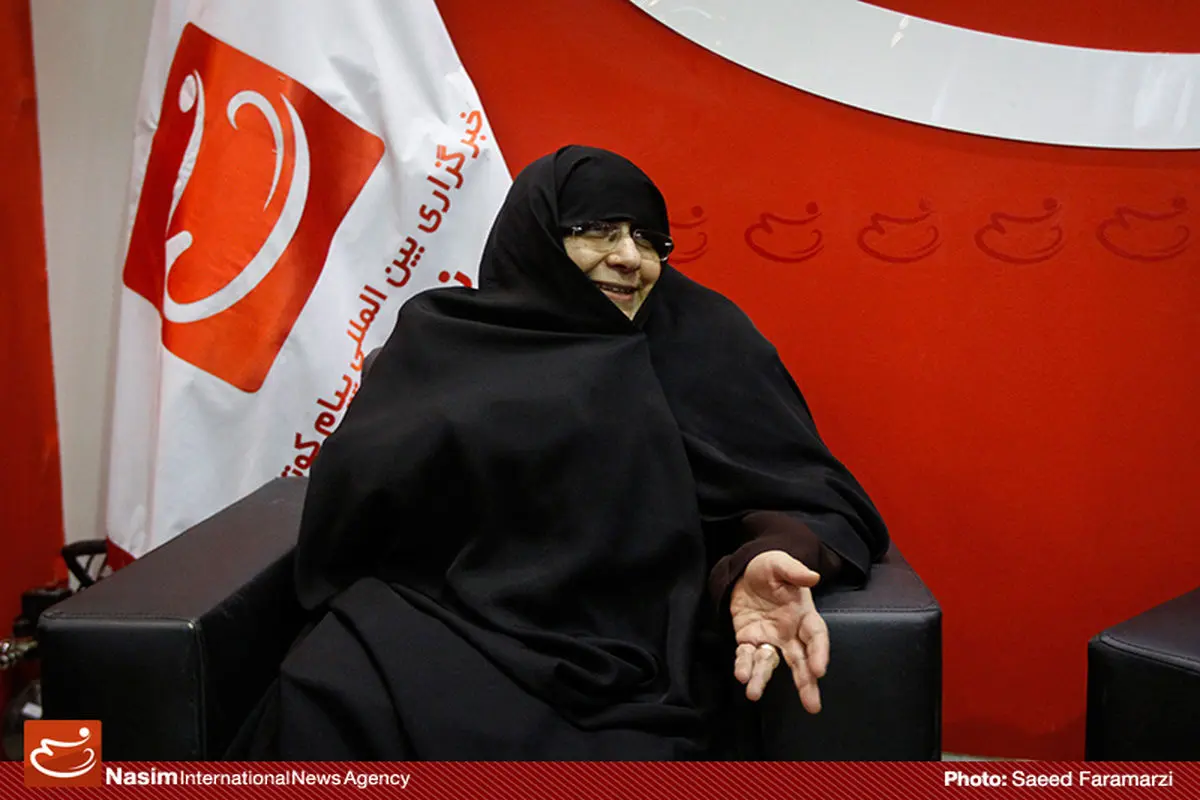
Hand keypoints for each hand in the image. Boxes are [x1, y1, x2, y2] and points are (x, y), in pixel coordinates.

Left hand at [730, 550, 828, 712]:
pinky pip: (747, 656)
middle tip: (812, 705)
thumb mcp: (779, 563)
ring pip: (770, 663)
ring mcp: (769, 639)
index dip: (819, 653)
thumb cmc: (769, 568)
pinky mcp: (749, 640)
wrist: (745, 572)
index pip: (816, 636)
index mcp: (803, 614)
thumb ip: (794, 570)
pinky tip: (741, 675)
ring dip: (763, 679)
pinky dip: (744, 666)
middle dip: (806, 683)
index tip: (819, 670)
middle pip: (801, 661)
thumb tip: (812, 577)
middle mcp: (790, 632)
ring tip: (754, 693)